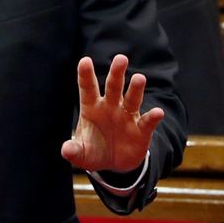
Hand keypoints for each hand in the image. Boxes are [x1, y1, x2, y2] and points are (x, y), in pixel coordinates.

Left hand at [62, 54, 164, 174]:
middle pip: (114, 86)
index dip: (86, 75)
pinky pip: (147, 121)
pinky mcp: (141, 129)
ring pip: (132, 98)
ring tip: (139, 78)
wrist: (114, 164)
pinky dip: (153, 117)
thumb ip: (73, 151)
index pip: (88, 88)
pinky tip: (157, 113)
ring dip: (136, 89)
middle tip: (121, 58)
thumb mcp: (81, 154)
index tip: (85, 61)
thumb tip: (66, 150)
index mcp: (92, 107)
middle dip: (116, 73)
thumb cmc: (94, 152)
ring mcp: (127, 116)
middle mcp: (111, 107)